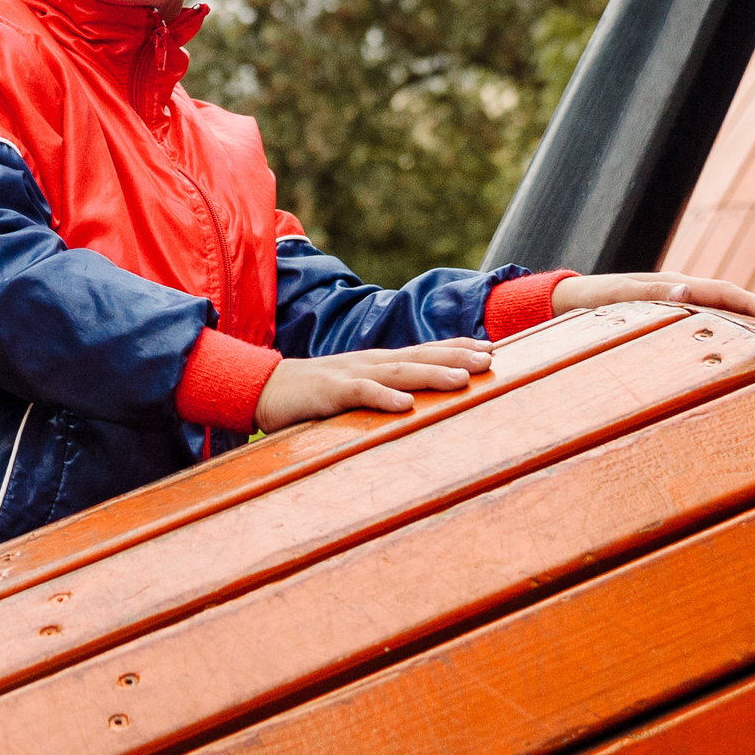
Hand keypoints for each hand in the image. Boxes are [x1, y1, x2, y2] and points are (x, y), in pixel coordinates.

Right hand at [254, 338, 491, 432]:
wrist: (263, 389)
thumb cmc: (313, 394)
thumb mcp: (354, 390)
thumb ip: (382, 392)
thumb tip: (416, 402)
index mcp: (377, 363)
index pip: (423, 351)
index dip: (456, 348)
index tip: (490, 349)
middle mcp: (369, 363)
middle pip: (419, 356)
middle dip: (456, 356)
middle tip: (491, 359)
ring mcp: (350, 374)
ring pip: (398, 372)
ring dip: (431, 373)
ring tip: (463, 378)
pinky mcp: (330, 392)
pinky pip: (361, 394)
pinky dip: (383, 398)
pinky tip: (405, 406)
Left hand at [551, 272, 754, 326]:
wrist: (570, 301)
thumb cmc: (592, 302)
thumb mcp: (618, 298)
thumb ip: (650, 293)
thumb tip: (686, 291)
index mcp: (675, 286)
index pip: (726, 294)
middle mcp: (681, 293)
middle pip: (733, 303)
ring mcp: (677, 305)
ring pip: (723, 314)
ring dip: (752, 325)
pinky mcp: (670, 318)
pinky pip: (708, 323)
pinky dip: (730, 331)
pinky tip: (743, 350)